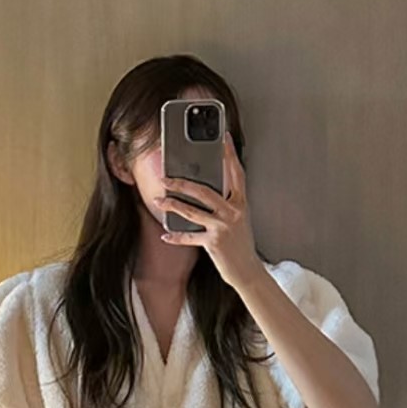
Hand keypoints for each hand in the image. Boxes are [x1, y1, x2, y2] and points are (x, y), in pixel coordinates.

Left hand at [156, 133, 263, 290]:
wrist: (248, 270)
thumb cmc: (241, 243)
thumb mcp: (238, 218)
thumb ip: (226, 203)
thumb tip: (204, 188)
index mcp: (240, 203)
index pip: (236, 173)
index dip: (230, 154)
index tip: (224, 137)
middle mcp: (232, 212)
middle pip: (204, 191)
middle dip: (181, 184)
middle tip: (165, 178)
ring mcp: (222, 228)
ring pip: (192, 212)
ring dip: (172, 205)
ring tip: (158, 200)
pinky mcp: (213, 243)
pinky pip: (190, 237)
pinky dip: (176, 236)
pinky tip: (164, 234)